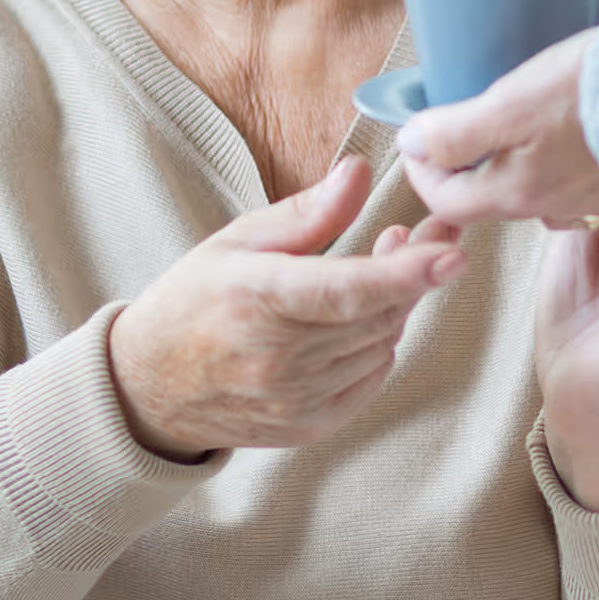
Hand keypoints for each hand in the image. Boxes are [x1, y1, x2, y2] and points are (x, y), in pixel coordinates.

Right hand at [107, 157, 464, 461]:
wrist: (147, 388)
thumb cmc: (193, 300)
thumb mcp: (238, 240)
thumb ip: (308, 212)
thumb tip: (360, 172)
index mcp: (255, 300)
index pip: (346, 291)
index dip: (405, 273)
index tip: (451, 252)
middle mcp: (276, 358)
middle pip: (376, 315)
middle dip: (411, 273)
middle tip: (412, 235)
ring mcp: (292, 400)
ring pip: (380, 346)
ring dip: (394, 307)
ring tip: (376, 273)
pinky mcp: (305, 427)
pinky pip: (369, 380)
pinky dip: (378, 346)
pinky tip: (360, 321)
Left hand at [399, 29, 598, 228]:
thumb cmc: (596, 92)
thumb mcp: (511, 106)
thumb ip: (456, 132)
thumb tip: (410, 145)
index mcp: (514, 192)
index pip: (445, 200)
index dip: (420, 169)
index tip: (416, 136)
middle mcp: (549, 203)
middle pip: (486, 194)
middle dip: (463, 163)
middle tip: (456, 121)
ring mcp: (588, 192)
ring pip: (529, 183)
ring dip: (507, 156)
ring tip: (507, 115)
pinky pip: (569, 173)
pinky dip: (550, 152)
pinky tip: (562, 120)